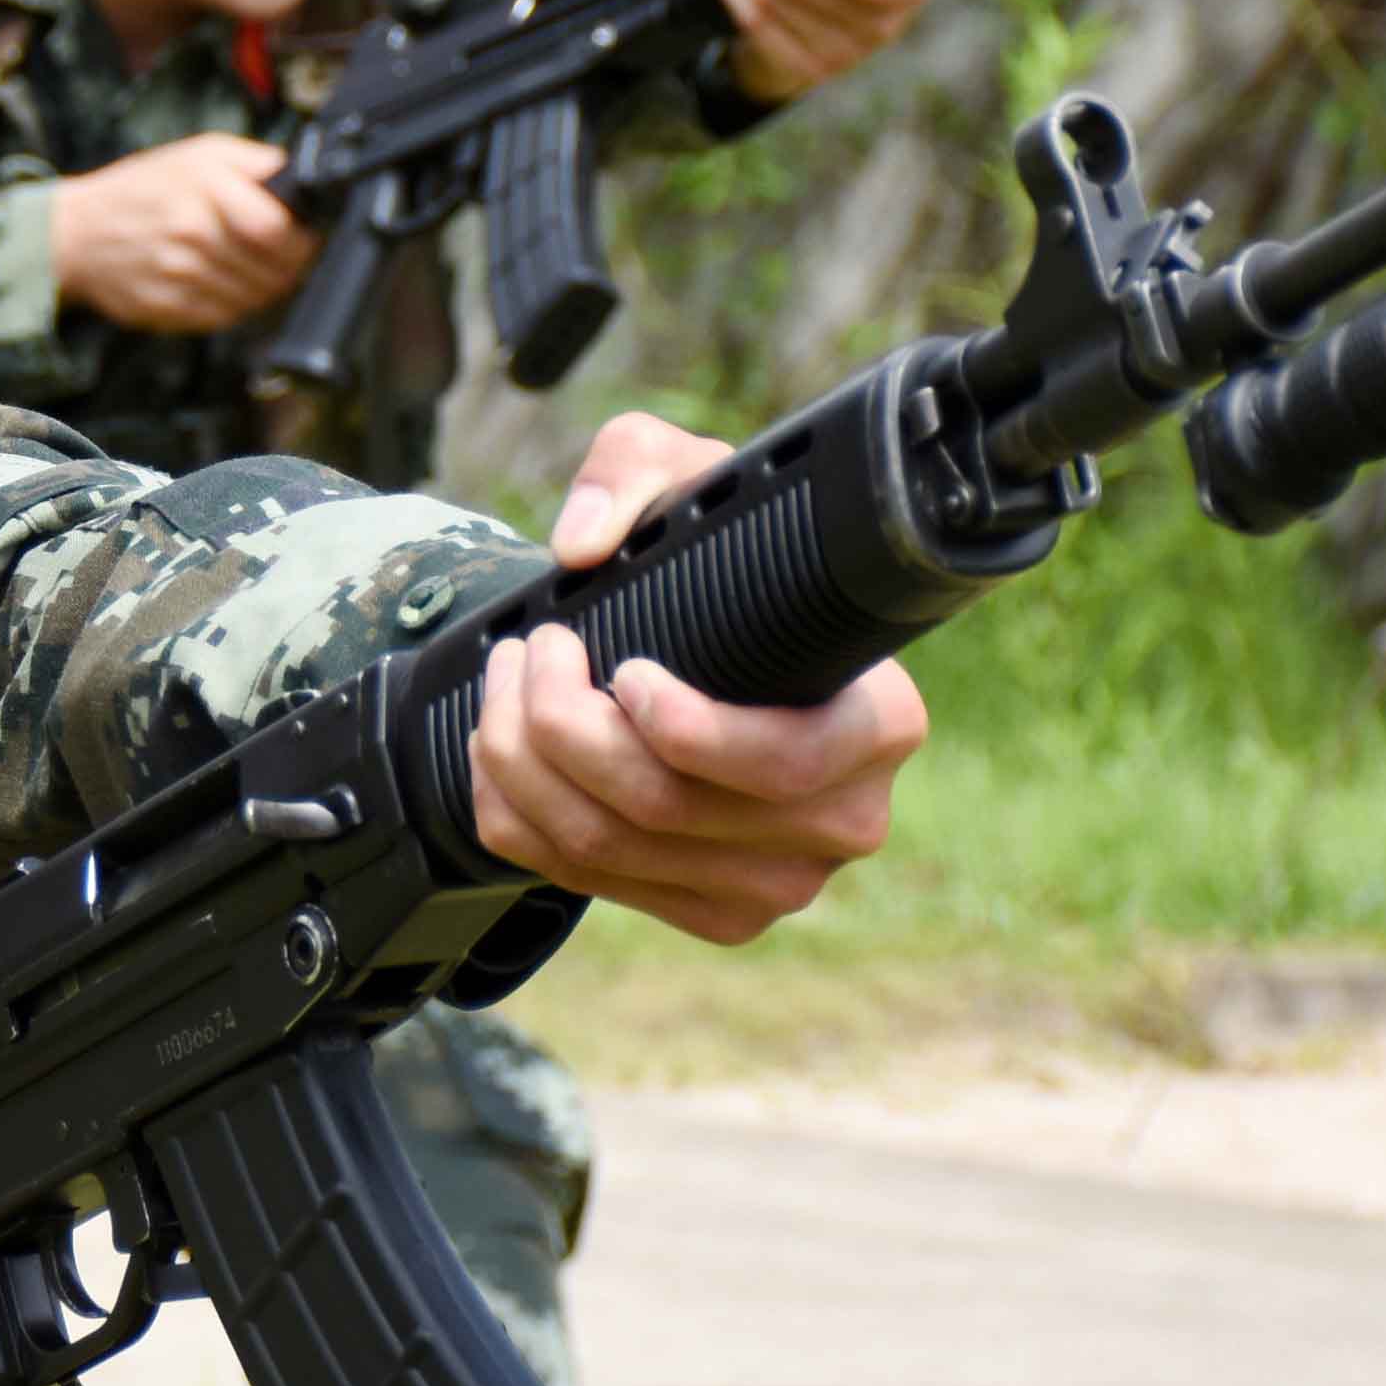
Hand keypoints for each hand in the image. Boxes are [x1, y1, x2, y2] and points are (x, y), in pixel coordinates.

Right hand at [50, 131, 321, 332]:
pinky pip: (224, 318)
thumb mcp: (199, 153)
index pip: (277, 230)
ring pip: (254, 299)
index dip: (302, 239)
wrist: (75, 233)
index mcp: (205, 189)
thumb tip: (303, 178)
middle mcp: (192, 233)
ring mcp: (178, 275)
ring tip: (252, 271)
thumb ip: (254, 162)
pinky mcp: (167, 309)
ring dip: (264, 289)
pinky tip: (224, 285)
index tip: (305, 237)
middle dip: (289, 267)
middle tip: (283, 257)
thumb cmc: (140, 189)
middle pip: (273, 270)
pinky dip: (234, 306)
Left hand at [465, 408, 927, 943]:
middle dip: (561, 724)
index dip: (682, 727)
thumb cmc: (720, 559)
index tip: (624, 667)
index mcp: (882, 726)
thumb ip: (633, 468)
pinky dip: (514, 813)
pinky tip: (502, 750)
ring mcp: (777, 885)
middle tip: (533, 648)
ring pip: (610, 849)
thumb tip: (582, 546)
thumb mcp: (689, 476)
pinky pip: (582, 880)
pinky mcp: (710, 916)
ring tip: (508, 682)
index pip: (783, 763)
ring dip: (520, 762)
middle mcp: (844, 820)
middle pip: (668, 808)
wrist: (718, 654)